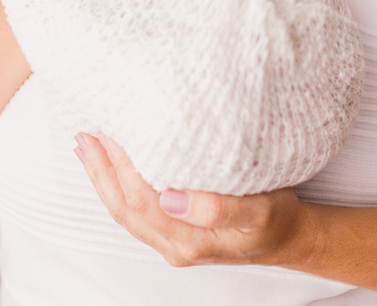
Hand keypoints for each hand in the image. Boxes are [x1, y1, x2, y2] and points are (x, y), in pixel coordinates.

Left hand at [74, 133, 316, 268]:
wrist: (288, 237)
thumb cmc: (276, 220)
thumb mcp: (261, 211)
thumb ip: (218, 209)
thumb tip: (171, 199)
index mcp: (189, 241)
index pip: (141, 201)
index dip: (121, 168)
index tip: (112, 133)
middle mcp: (173, 245)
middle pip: (123, 207)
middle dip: (103, 169)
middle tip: (88, 131)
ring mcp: (170, 240)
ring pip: (124, 210)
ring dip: (103, 176)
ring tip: (88, 143)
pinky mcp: (172, 230)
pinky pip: (134, 210)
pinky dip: (116, 184)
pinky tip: (110, 164)